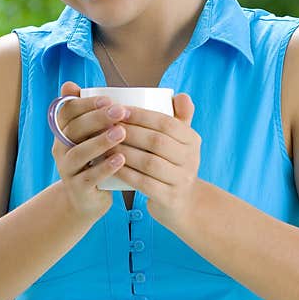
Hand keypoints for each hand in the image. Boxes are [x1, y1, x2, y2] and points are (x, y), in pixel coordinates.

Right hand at [51, 81, 128, 218]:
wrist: (86, 199)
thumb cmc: (94, 160)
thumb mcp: (90, 136)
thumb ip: (89, 111)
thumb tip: (71, 83)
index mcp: (63, 131)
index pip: (68, 111)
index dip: (86, 104)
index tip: (109, 99)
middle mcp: (60, 148)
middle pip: (74, 129)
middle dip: (98, 118)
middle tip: (121, 111)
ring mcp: (67, 169)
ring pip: (80, 153)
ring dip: (101, 141)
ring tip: (122, 133)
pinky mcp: (78, 188)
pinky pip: (89, 177)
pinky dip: (105, 167)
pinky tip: (121, 159)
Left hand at [110, 93, 200, 224]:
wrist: (183, 203)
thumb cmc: (174, 164)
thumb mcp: (182, 141)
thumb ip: (181, 117)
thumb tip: (179, 95)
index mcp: (192, 140)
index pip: (167, 123)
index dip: (142, 115)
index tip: (120, 110)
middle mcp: (191, 159)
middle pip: (157, 141)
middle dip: (130, 132)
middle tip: (108, 126)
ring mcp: (181, 180)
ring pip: (149, 162)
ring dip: (125, 151)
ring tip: (106, 145)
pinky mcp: (169, 198)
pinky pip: (144, 183)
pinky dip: (126, 173)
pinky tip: (111, 166)